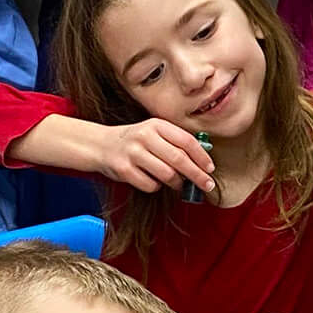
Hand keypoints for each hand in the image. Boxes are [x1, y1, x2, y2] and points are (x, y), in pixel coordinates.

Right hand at [59, 117, 215, 195]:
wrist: (101, 145)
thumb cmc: (135, 141)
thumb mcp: (154, 132)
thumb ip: (175, 142)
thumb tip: (203, 161)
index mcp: (156, 125)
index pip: (186, 140)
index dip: (202, 156)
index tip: (211, 168)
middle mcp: (144, 136)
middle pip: (179, 159)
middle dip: (197, 175)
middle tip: (207, 184)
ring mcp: (133, 153)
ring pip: (167, 174)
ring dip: (176, 183)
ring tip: (177, 183)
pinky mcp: (124, 170)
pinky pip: (150, 185)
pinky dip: (156, 187)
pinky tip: (153, 180)